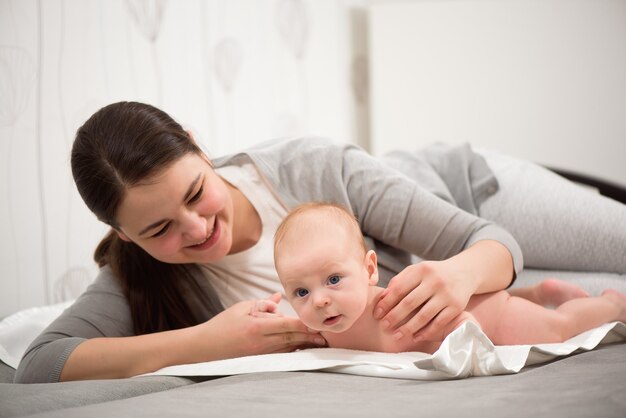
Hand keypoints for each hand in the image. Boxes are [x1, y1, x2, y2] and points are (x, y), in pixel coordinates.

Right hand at [200, 297, 325, 358]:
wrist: (206, 347)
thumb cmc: (223, 324)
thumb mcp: (242, 307)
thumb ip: (263, 304)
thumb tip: (278, 298)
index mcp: (256, 326)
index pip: (285, 324)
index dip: (302, 324)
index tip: (316, 322)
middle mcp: (261, 342)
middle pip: (291, 338)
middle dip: (309, 336)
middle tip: (325, 335)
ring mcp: (261, 353)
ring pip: (288, 347)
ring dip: (304, 344)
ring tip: (320, 341)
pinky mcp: (259, 359)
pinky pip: (280, 353)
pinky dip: (293, 349)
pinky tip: (303, 347)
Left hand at [373, 260, 475, 341]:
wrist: (464, 273)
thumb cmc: (433, 274)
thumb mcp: (416, 271)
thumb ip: (399, 281)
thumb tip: (382, 298)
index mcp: (421, 270)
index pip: (399, 288)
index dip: (386, 303)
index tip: (377, 314)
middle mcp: (435, 281)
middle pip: (410, 303)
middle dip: (395, 316)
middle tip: (384, 326)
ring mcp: (447, 294)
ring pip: (424, 315)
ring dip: (408, 328)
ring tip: (397, 335)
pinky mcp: (457, 307)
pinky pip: (439, 323)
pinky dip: (426, 332)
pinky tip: (415, 337)